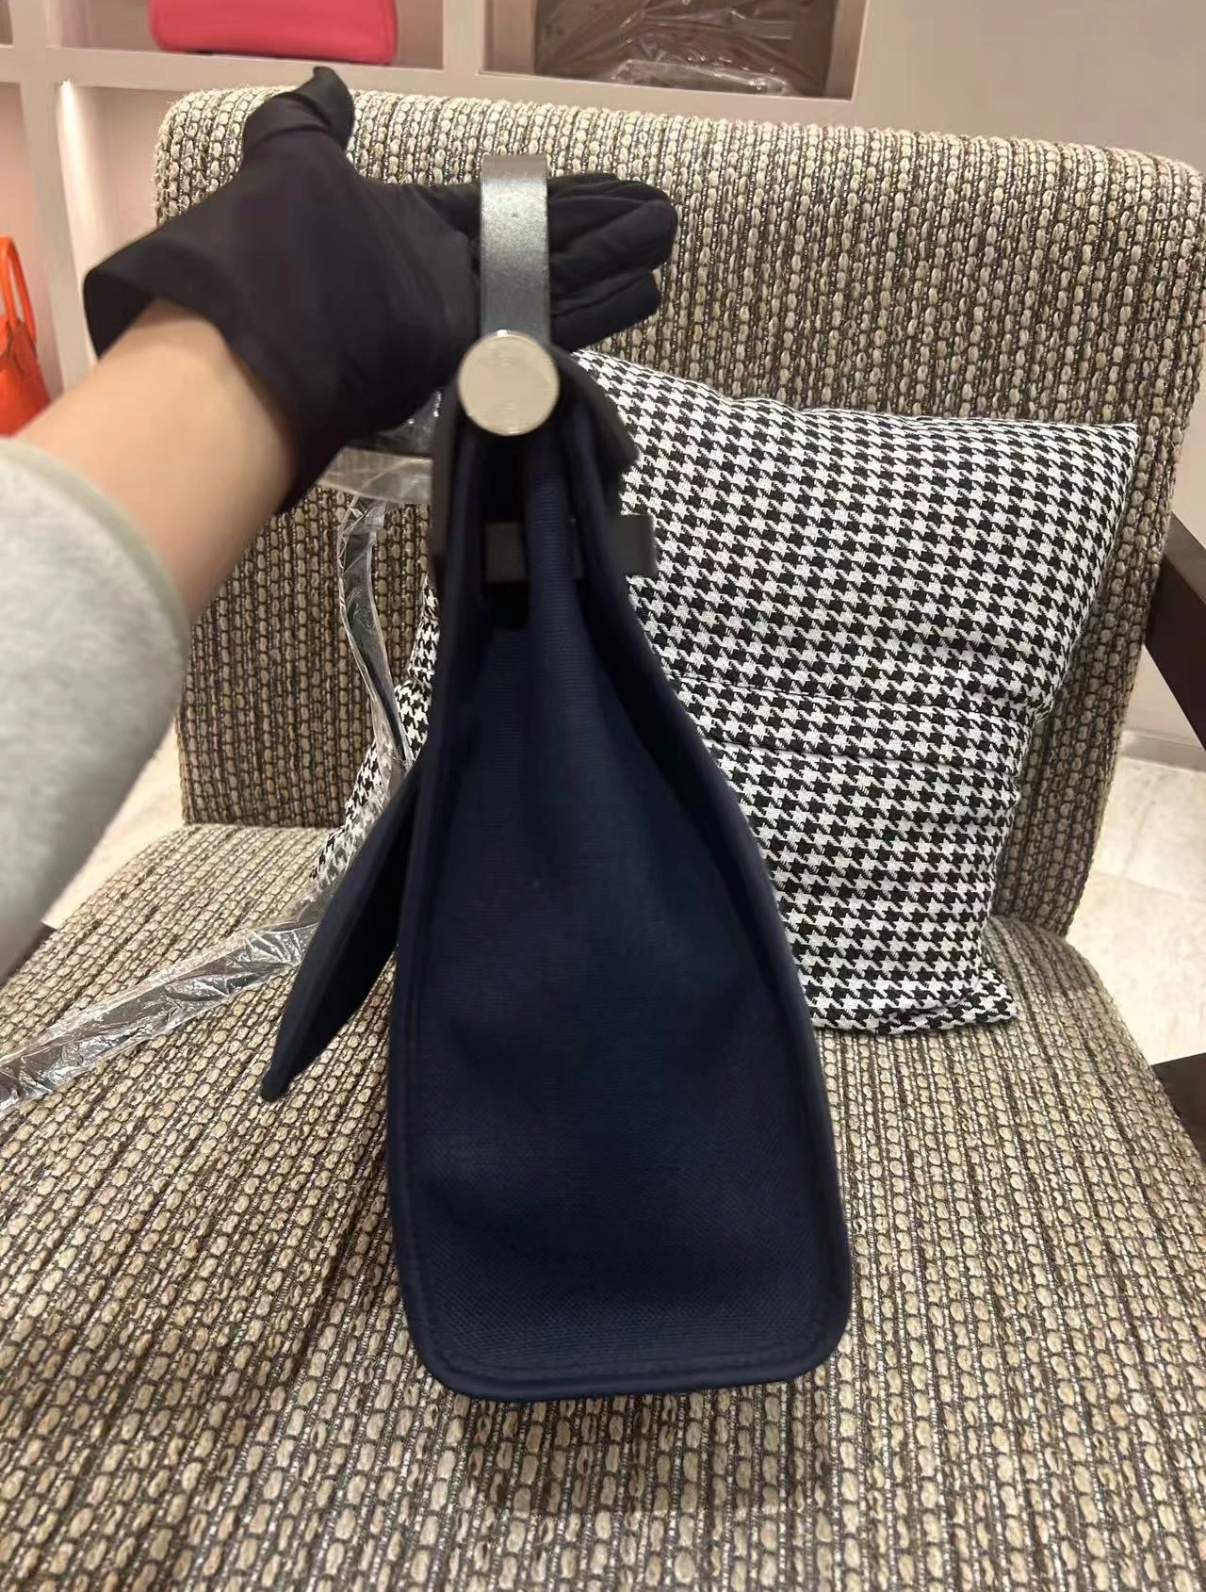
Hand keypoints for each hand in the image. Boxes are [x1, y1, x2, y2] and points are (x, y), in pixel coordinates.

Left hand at [84, 69, 676, 508]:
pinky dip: (598, 309)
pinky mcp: (478, 351)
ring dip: (613, 269)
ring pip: (557, 284)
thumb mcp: (290, 157)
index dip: (555, 202)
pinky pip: (550, 325)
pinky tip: (645, 295)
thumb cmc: (274, 241)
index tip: (604, 192)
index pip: (502, 211)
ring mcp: (465, 317)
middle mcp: (449, 275)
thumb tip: (327, 84)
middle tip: (659, 223)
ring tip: (663, 255)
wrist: (256, 332)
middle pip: (542, 247)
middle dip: (601, 233)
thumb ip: (310, 122)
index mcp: (415, 229)